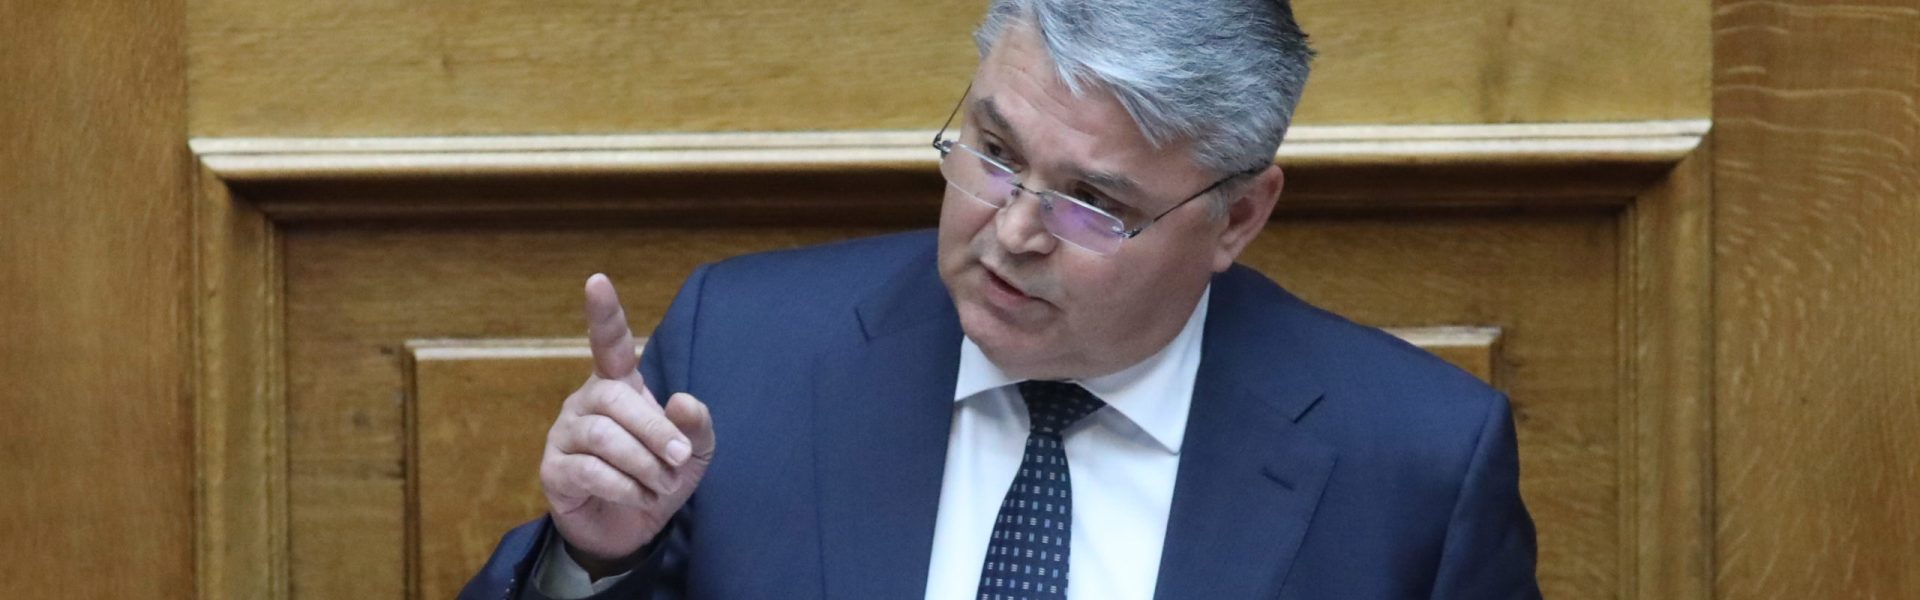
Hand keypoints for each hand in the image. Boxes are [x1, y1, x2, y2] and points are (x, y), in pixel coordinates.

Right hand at [540, 274, 714, 575]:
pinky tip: (639, 495)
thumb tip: (681, 401)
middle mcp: (586, 401)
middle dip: (654, 430)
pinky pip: (588, 470)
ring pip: (602, 436)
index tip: (596, 280)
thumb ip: (697, 426)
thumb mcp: (694, 453)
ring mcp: (565, 434)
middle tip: (679, 459)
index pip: (608, 343)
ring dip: (642, 464)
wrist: (631, 529)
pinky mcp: (553, 470)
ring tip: (660, 484)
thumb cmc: (659, 476)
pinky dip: (624, 486)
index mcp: (619, 385)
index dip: (604, 314)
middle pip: (615, 399)